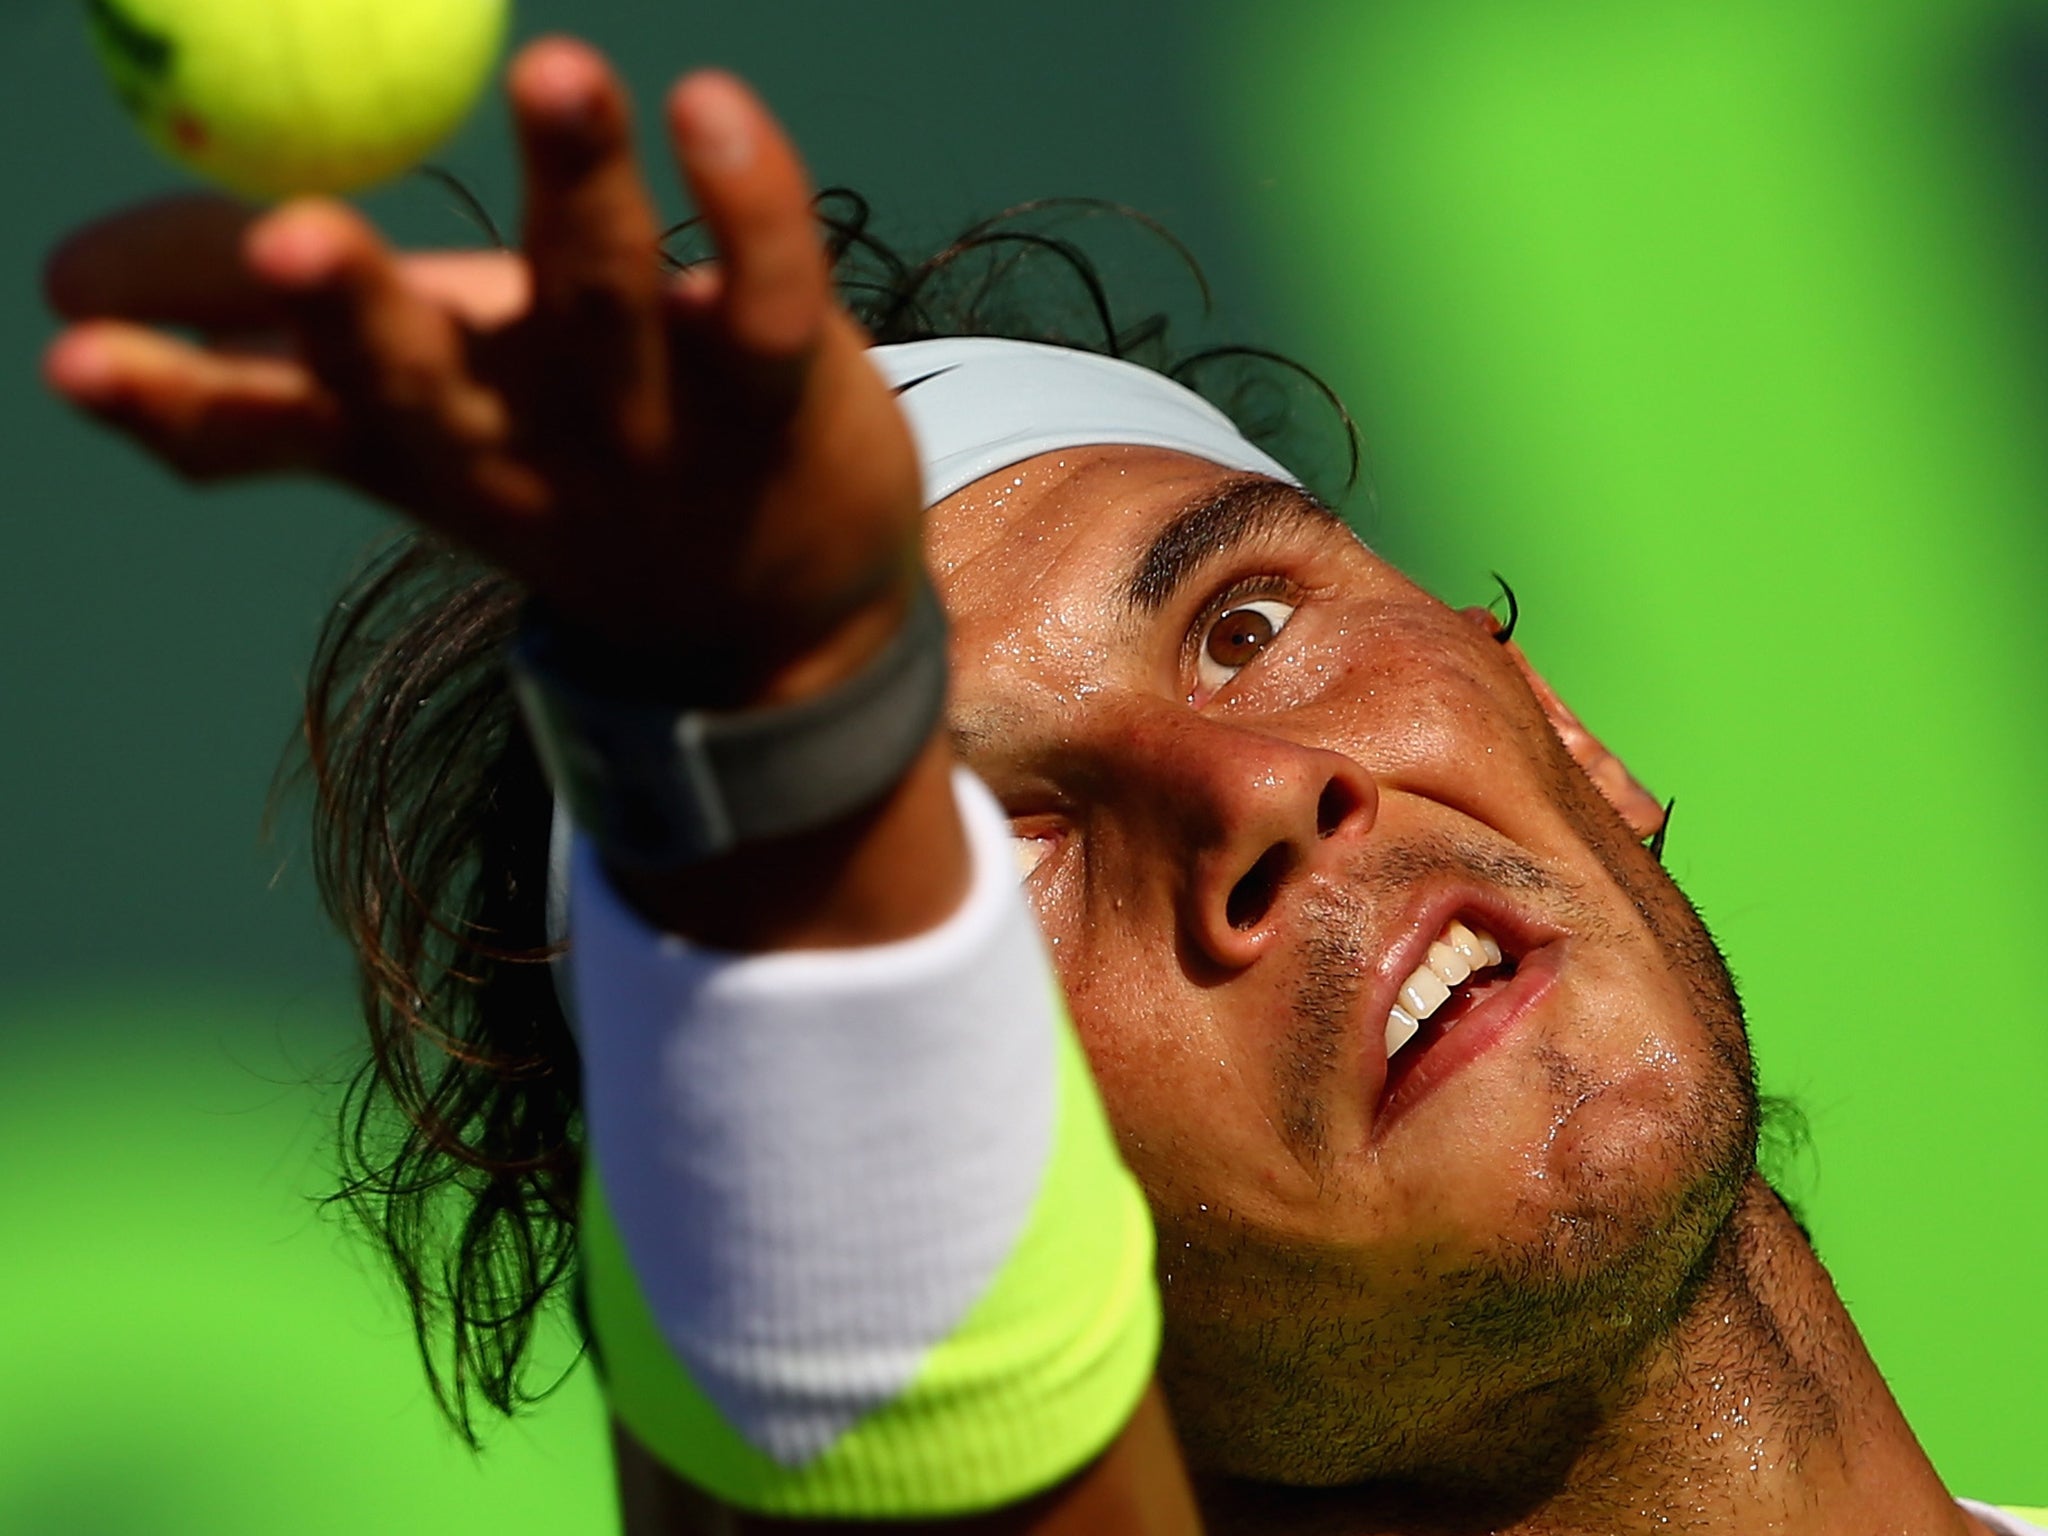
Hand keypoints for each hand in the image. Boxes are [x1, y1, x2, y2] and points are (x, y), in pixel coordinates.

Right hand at [43, 37, 923, 706]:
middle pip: (427, 377)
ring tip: (554, 68)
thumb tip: (69, 291)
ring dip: (579, 182)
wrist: (781, 627)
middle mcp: (525, 440)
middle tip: (288, 239)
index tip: (75, 352)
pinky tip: (709, 103)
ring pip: (607, 298)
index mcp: (419, 446)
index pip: (279, 425)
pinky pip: (765, 291)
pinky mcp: (782, 392)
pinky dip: (747, 199)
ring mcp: (657, 422)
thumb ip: (262, 367)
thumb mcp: (407, 440)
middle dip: (353, 310)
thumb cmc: (569, 482)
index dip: (179, 393)